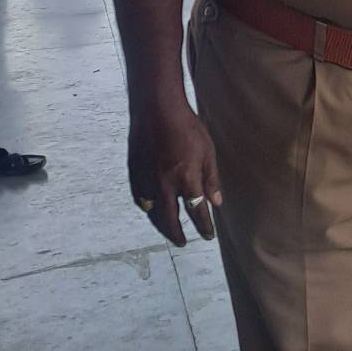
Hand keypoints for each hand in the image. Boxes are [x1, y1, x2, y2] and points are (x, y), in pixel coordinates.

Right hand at [127, 97, 222, 245]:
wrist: (157, 108)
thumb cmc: (187, 127)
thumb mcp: (207, 151)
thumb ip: (211, 179)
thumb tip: (217, 202)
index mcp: (186, 178)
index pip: (196, 211)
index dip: (203, 227)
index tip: (207, 236)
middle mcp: (165, 183)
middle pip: (170, 218)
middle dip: (178, 233)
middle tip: (183, 242)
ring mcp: (147, 178)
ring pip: (152, 210)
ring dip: (160, 223)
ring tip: (168, 229)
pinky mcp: (135, 170)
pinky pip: (139, 196)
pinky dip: (145, 206)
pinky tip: (150, 209)